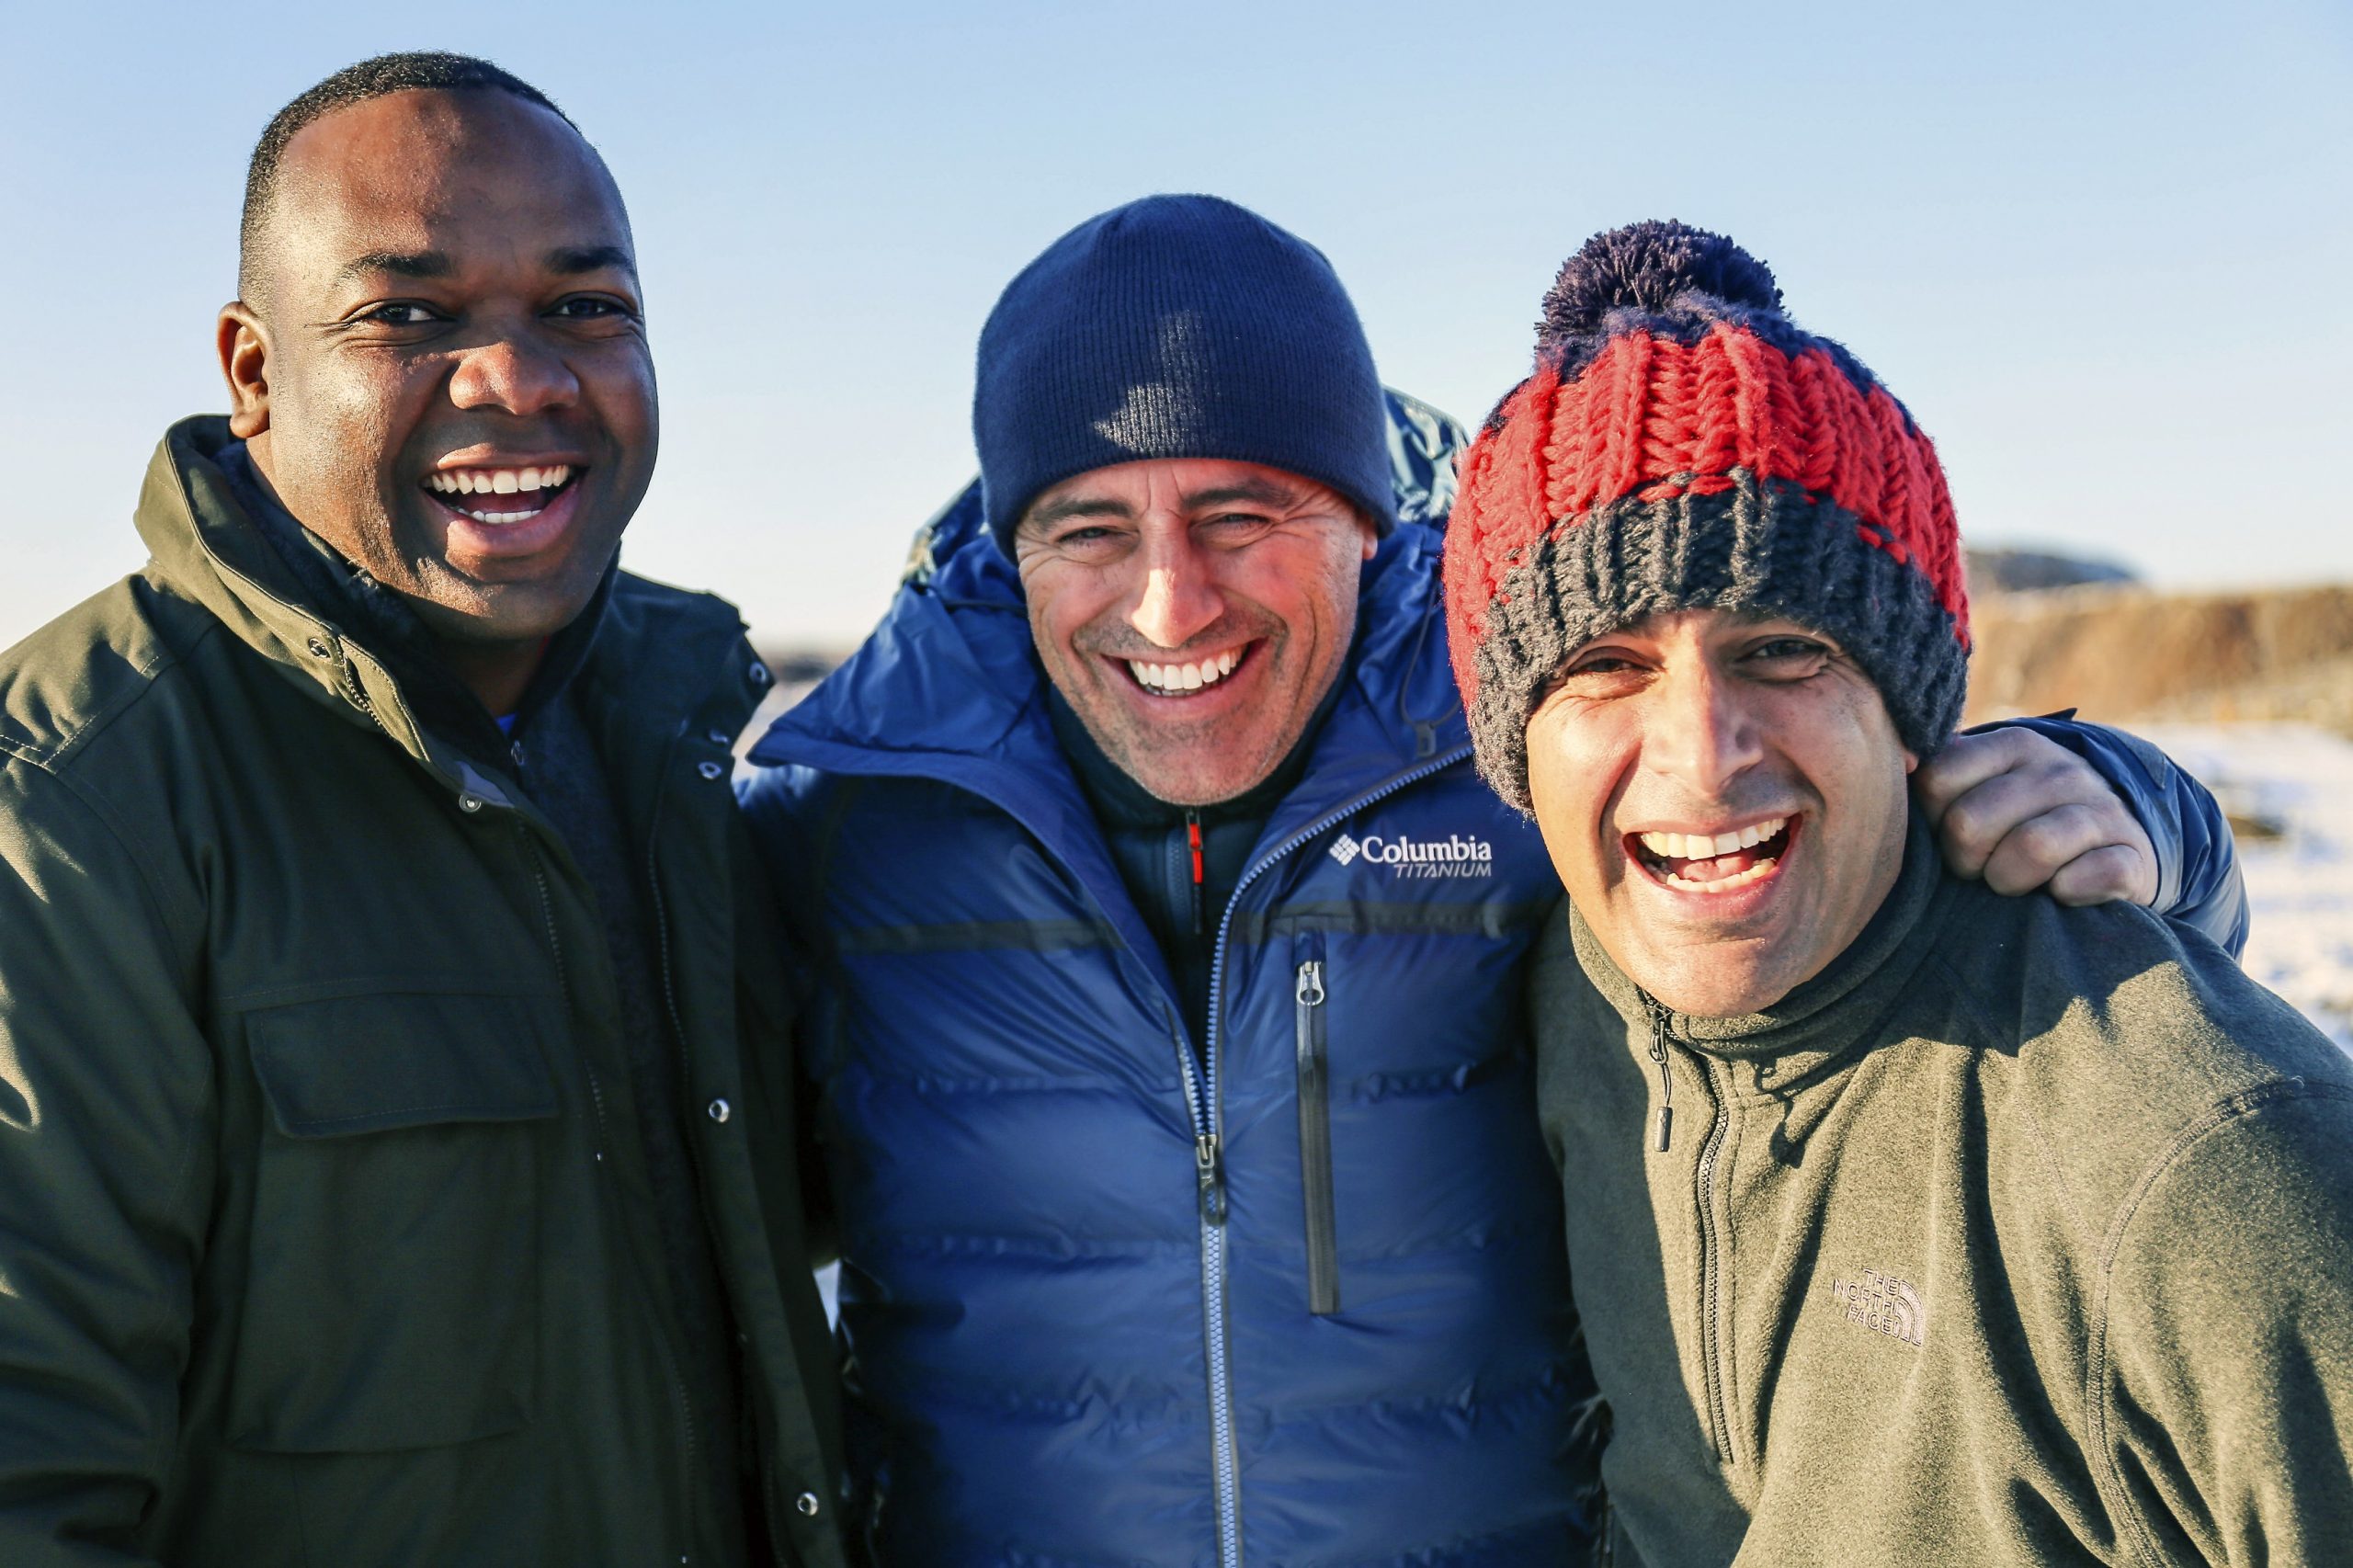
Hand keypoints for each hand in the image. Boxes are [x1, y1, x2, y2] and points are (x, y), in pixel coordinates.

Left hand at [1912, 728, 2158, 905]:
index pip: (1936, 781)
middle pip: (1969, 824)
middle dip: (1963, 861)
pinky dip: (2064, 894)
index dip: (1931, 822)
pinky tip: (2060, 892)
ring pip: (2029, 850)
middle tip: (1979, 868)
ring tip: (2012, 883)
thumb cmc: (2026, 819)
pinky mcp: (2132, 855)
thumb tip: (1896, 764)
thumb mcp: (1987, 784)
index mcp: (2013, 745)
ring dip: (2008, 881)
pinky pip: (2084, 879)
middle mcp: (2059, 770)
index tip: (1947, 834)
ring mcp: (2101, 810)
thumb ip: (1937, 775)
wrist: (2120, 843)